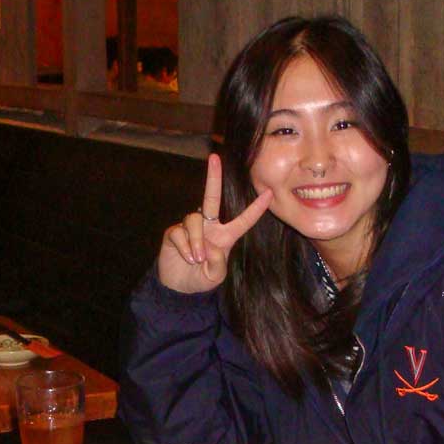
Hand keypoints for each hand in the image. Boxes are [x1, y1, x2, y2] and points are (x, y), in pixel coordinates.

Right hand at [156, 153, 271, 293]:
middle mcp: (209, 227)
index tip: (270, 193)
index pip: (243, 220)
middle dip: (213, 177)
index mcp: (225, 236)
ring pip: (194, 220)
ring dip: (196, 241)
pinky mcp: (174, 232)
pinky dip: (184, 246)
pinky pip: (179, 232)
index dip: (256, 208)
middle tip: (214, 157)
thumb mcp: (215, 277)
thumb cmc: (201, 278)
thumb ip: (218, 264)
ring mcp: (191, 228)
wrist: (178, 287)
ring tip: (196, 259)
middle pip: (212, 197)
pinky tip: (185, 257)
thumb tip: (210, 247)